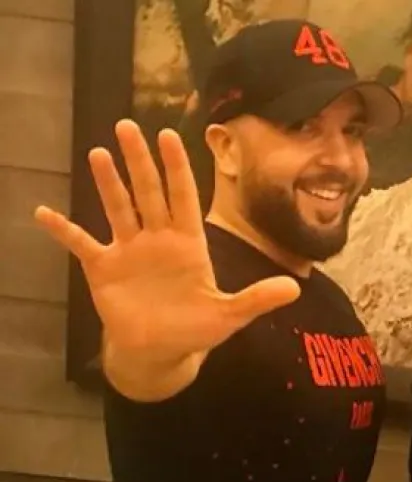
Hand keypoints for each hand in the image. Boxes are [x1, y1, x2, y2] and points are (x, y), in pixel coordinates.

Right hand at [34, 120, 300, 380]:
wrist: (162, 352)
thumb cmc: (196, 330)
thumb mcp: (231, 316)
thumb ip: (257, 299)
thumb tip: (295, 290)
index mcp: (188, 245)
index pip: (184, 198)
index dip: (177, 168)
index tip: (170, 136)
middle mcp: (157, 240)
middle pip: (148, 193)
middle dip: (140, 162)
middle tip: (127, 125)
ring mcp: (129, 251)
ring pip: (118, 209)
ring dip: (108, 183)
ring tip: (98, 153)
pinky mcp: (103, 268)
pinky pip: (80, 243)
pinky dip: (62, 230)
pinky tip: (43, 213)